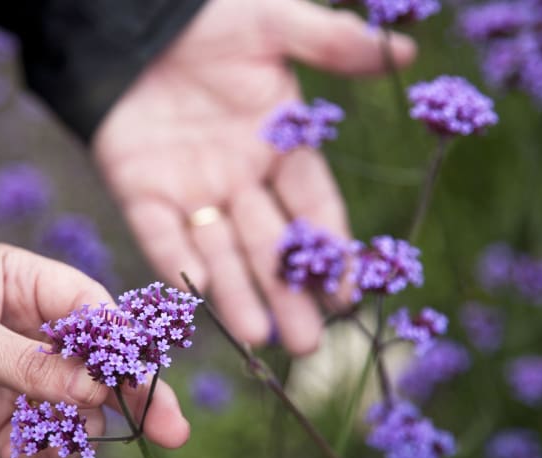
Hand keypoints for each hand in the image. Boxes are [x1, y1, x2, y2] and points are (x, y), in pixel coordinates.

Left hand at [0, 244, 188, 457]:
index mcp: (24, 284)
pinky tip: (25, 456)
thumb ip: (31, 364)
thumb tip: (96, 389)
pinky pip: (39, 438)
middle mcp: (29, 329)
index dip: (123, 341)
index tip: (150, 374)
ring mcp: (19, 375)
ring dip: (75, 427)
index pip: (92, 309)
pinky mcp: (1, 416)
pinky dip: (39, 453)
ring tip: (65, 440)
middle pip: (97, 361)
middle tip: (171, 426)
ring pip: (74, 406)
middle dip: (130, 394)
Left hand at [92, 0, 415, 354]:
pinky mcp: (141, 189)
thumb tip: (406, 52)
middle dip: (288, 293)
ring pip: (220, 251)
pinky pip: (161, 232)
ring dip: (239, 294)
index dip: (330, 250)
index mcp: (278, 147)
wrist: (135, 21)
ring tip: (259, 337)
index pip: (312, 207)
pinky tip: (198, 293)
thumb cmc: (210, 20)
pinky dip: (177, 260)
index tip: (348, 294)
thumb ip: (332, 44)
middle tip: (310, 342)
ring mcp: (190, 190)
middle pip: (269, 245)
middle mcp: (239, 179)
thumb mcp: (275, 24)